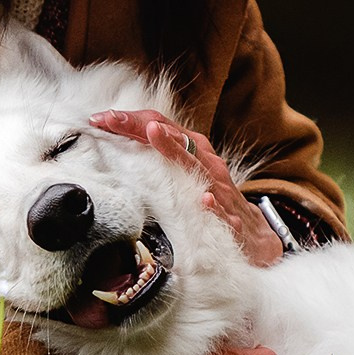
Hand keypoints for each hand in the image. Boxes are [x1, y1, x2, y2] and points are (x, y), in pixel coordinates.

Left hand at [90, 108, 282, 266]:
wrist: (255, 235)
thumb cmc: (213, 200)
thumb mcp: (186, 176)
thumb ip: (156, 161)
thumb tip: (115, 149)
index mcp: (194, 151)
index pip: (160, 126)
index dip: (130, 120)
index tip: (98, 118)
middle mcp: (207, 163)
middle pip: (175, 138)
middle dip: (143, 126)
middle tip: (114, 118)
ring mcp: (221, 189)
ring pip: (198, 166)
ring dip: (175, 149)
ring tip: (154, 134)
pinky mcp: (233, 218)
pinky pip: (223, 211)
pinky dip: (214, 204)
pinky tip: (203, 199)